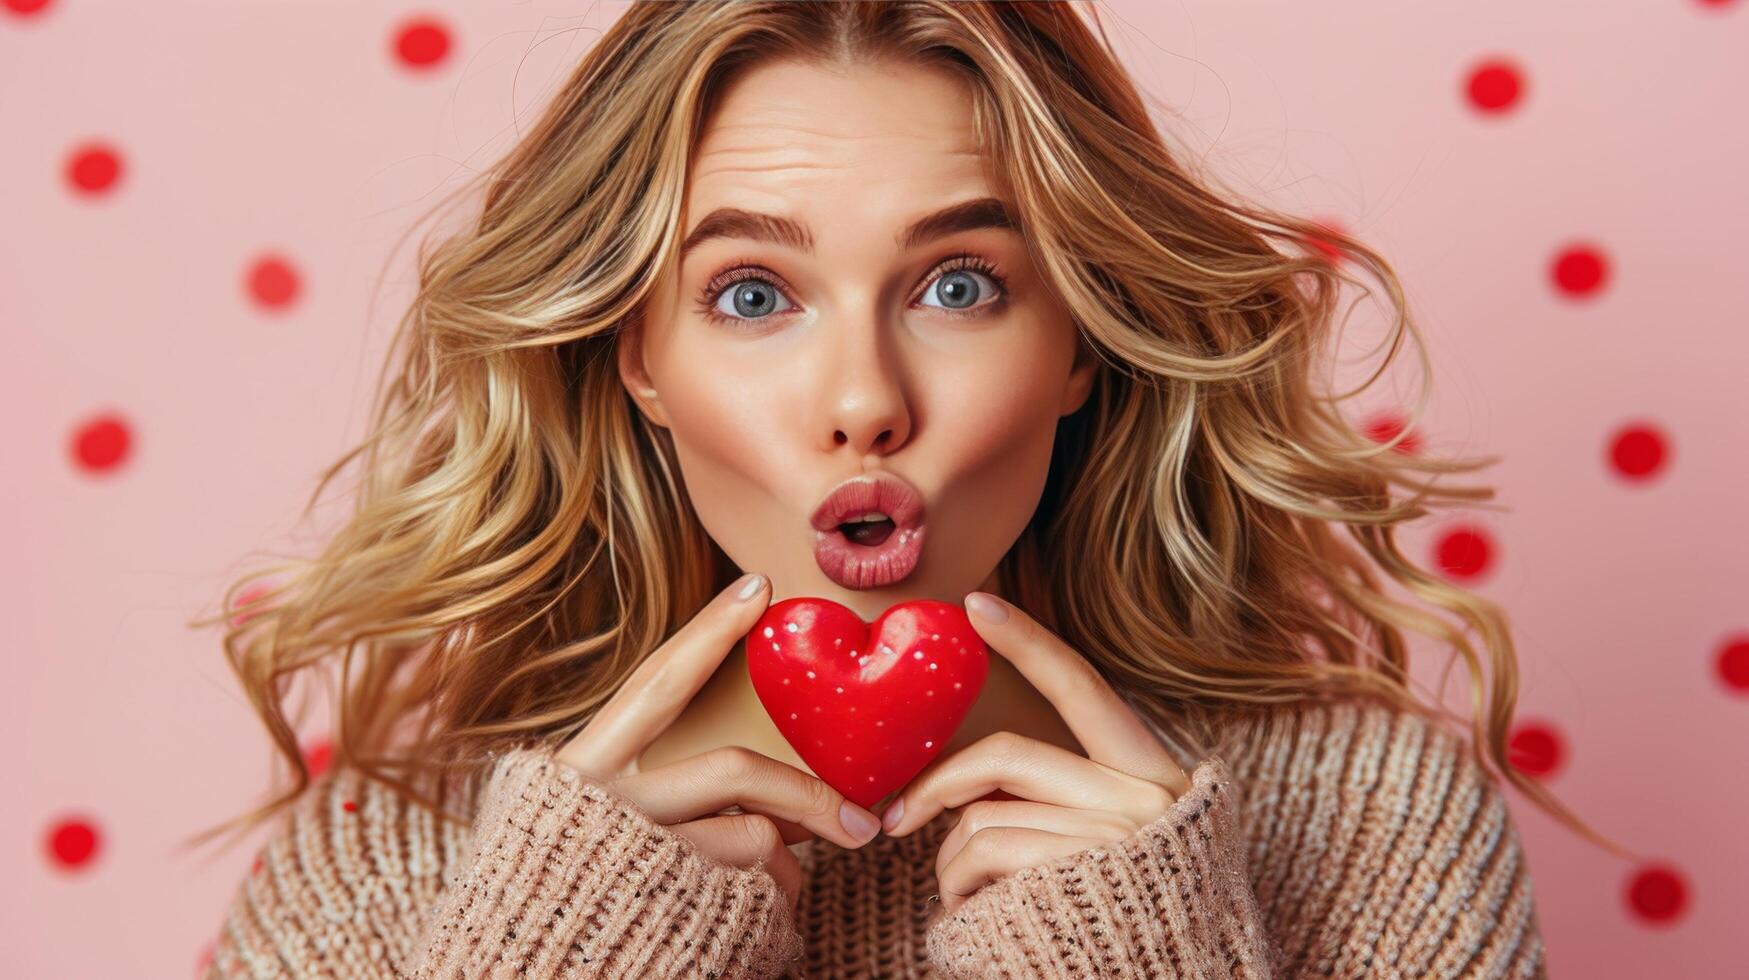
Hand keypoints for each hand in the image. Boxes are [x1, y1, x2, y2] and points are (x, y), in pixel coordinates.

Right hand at [555, 572, 883, 907]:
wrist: (537, 969)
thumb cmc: (578, 894)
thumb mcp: (595, 825)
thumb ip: (661, 790)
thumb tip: (763, 795)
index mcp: (583, 770)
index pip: (657, 685)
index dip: (708, 633)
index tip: (758, 587)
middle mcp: (605, 806)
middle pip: (735, 771)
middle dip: (809, 793)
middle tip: (860, 824)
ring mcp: (636, 857)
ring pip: (754, 840)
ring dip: (787, 868)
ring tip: (782, 891)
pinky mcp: (668, 909)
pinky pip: (754, 895)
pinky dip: (773, 907)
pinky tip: (756, 920)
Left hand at [879, 591, 1192, 913]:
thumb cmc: (1130, 929)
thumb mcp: (1116, 850)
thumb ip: (1066, 804)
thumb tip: (971, 794)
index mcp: (1154, 778)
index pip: (1085, 690)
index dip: (1030, 642)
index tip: (977, 603)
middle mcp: (1141, 796)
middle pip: (1004, 758)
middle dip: (937, 787)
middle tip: (899, 821)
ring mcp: (1110, 835)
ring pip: (981, 818)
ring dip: (950, 865)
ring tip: (963, 900)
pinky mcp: (1072, 873)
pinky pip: (980, 857)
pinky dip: (958, 890)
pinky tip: (973, 917)